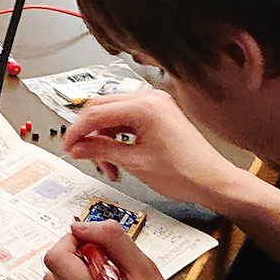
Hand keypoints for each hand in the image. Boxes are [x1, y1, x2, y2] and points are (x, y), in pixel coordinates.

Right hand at [61, 88, 254, 209]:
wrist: (212, 181)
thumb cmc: (185, 173)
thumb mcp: (134, 163)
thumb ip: (101, 150)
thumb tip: (77, 146)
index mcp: (144, 106)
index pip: (96, 112)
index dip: (77, 130)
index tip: (67, 145)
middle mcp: (149, 99)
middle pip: (101, 108)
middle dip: (88, 133)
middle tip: (80, 153)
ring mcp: (154, 104)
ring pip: (112, 115)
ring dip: (103, 138)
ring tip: (107, 165)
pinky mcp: (157, 113)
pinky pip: (126, 119)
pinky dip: (117, 137)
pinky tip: (117, 156)